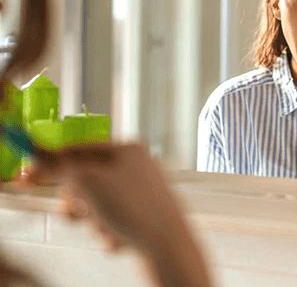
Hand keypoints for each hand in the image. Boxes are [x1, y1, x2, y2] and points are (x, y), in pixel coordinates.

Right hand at [31, 143, 211, 286]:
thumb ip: (61, 167)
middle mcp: (138, 167)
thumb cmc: (137, 210)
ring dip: (93, 220)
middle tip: (79, 210)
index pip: (81, 148)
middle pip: (86, 178)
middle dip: (78, 200)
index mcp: (128, 149)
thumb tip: (40, 157)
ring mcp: (142, 192)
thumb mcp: (88, 183)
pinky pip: (110, 222)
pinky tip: (120, 238)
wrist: (168, 246)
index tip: (29, 176)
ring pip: (96, 204)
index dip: (53, 162)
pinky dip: (108, 232)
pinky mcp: (143, 216)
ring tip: (106, 226)